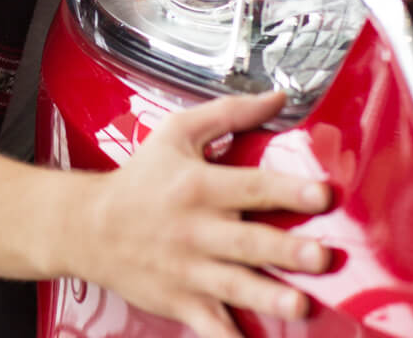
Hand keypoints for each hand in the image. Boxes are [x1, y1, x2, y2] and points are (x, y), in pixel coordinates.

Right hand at [73, 91, 331, 337]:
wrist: (89, 226)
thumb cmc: (141, 176)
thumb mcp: (178, 132)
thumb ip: (230, 113)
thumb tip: (278, 97)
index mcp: (200, 186)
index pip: (251, 186)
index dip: (288, 189)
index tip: (322, 194)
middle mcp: (197, 229)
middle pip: (248, 240)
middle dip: (285, 250)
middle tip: (320, 255)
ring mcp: (189, 270)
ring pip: (235, 286)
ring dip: (269, 298)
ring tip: (300, 306)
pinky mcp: (181, 301)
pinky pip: (210, 327)